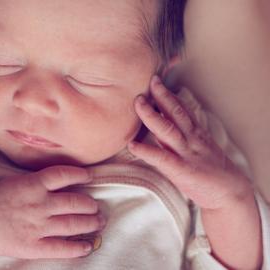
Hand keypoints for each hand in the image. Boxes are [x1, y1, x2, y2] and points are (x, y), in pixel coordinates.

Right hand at [0, 166, 105, 264]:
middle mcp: (38, 204)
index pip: (64, 175)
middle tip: (96, 208)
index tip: (89, 176)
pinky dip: (78, 248)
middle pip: (75, 202)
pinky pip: (61, 248)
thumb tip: (67, 181)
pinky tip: (87, 246)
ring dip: (90, 224)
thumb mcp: (17, 181)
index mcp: (32, 184)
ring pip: (73, 224)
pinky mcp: (33, 246)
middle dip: (91, 206)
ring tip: (98, 223)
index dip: (80, 174)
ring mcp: (37, 226)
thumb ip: (40, 181)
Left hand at [127, 76, 253, 209]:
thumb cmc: (210, 170)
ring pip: (168, 130)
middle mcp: (191, 139)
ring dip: (151, 115)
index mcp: (195, 133)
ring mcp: (186, 154)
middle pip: (176, 113)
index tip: (156, 80)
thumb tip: (161, 126)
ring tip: (138, 102)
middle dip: (162, 95)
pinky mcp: (181, 170)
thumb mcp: (198, 148)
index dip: (169, 94)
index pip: (182, 109)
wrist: (230, 193)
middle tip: (150, 81)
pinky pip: (162, 158)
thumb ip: (181, 136)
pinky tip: (132, 145)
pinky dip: (146, 151)